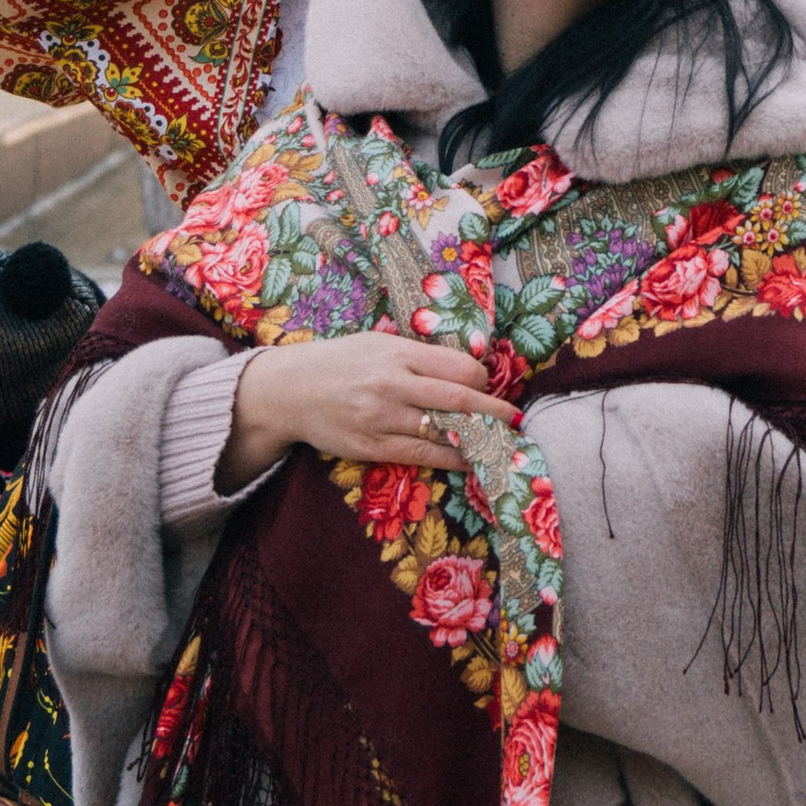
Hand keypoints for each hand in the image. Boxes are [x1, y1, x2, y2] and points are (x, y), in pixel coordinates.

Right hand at [219, 332, 517, 494]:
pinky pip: (422, 456)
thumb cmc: (339, 362)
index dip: (483, 380)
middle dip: (495, 412)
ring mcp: (381, 419)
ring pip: (443, 432)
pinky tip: (470, 460)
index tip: (492, 386)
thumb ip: (417, 355)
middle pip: (460, 400)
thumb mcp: (377, 344)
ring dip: (478, 439)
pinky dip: (451, 460)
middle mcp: (391, 385)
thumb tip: (465, 368)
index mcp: (396, 353)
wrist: (288, 391)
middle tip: (517, 419)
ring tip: (502, 443)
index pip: (457, 368)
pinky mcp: (372, 447)